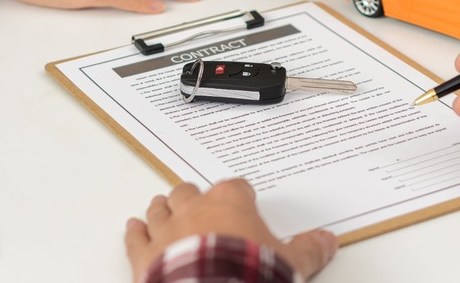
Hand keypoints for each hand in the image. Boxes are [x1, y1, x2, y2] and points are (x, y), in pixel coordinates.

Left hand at [124, 179, 337, 281]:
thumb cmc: (249, 274)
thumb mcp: (292, 263)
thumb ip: (310, 249)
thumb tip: (328, 241)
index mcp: (230, 202)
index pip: (235, 186)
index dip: (240, 193)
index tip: (243, 199)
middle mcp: (194, 209)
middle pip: (190, 191)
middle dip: (193, 196)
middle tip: (196, 200)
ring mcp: (167, 230)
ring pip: (160, 208)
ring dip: (161, 207)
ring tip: (161, 204)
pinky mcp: (146, 256)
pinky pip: (136, 238)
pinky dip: (134, 232)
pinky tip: (132, 227)